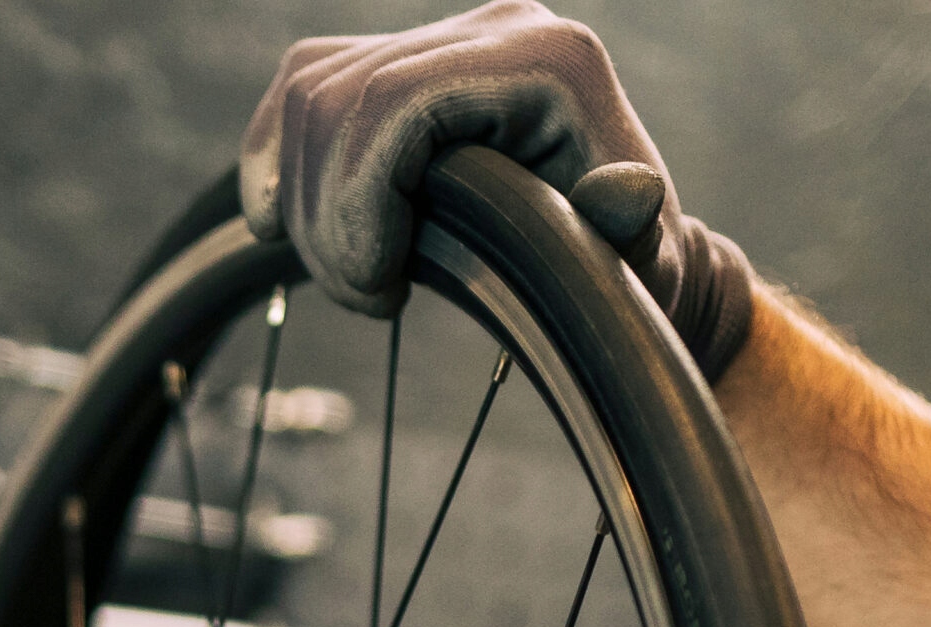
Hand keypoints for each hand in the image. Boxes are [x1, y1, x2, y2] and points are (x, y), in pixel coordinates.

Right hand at [240, 0, 754, 378]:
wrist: (624, 252)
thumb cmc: (639, 276)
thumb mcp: (651, 272)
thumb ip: (637, 238)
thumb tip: (630, 194)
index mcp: (549, 61)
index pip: (394, 100)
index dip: (358, 200)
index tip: (382, 286)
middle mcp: (494, 29)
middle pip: (337, 98)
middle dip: (328, 216)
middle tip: (370, 294)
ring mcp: (442, 40)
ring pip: (308, 94)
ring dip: (306, 206)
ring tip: (359, 276)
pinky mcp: (398, 66)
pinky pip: (301, 88)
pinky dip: (279, 163)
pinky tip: (288, 228)